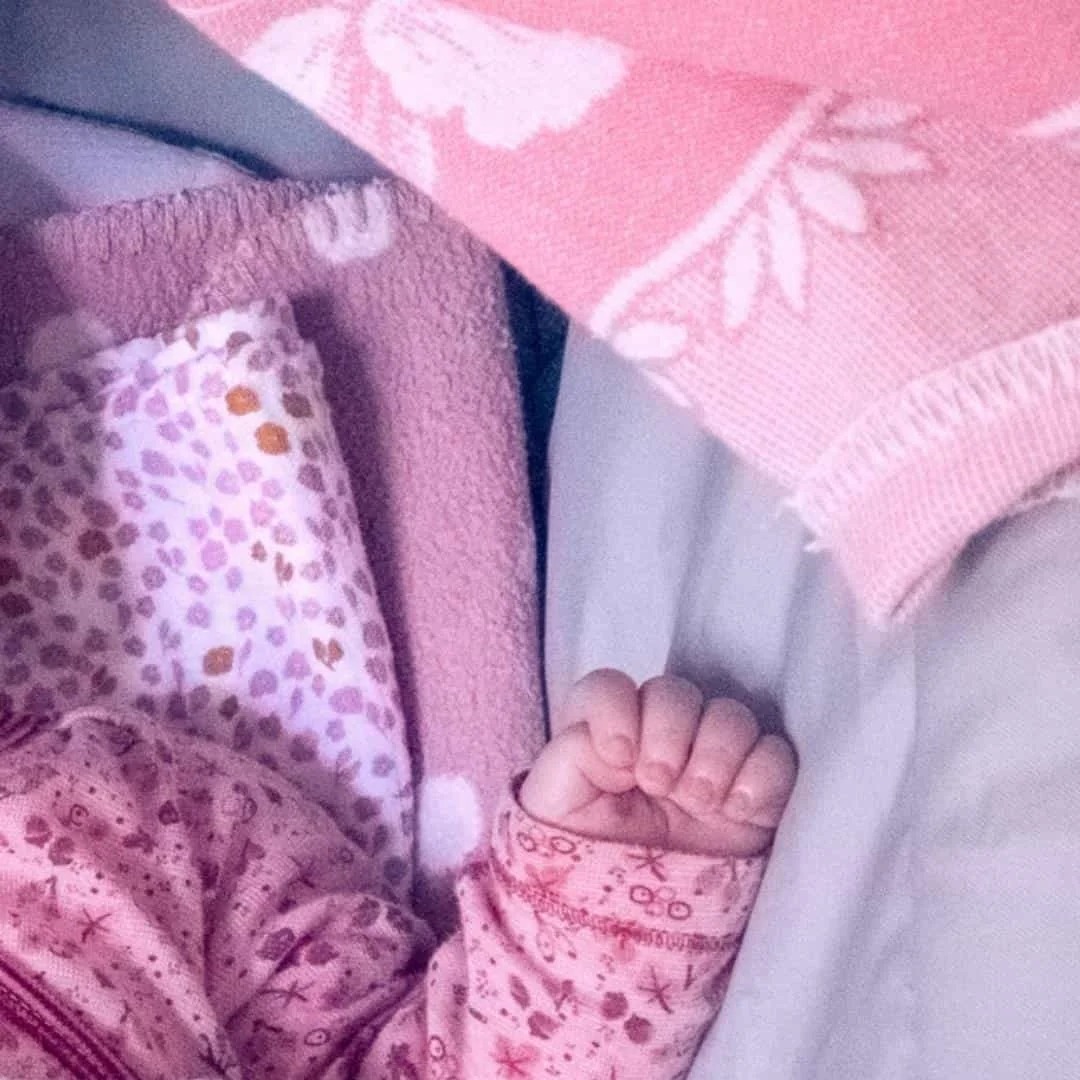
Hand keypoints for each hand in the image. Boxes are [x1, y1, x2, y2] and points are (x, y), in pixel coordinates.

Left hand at [520, 670, 796, 856]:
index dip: (617, 708)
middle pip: (676, 692)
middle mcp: (661, 741)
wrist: (629, 938)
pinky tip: (736, 809)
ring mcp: (712, 766)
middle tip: (659, 781)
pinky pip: (777, 757)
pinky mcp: (755, 798)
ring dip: (716, 750)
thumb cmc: (578, 863)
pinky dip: (761, 774)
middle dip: (669, 730)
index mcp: (607, 736)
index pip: (610, 687)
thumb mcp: (552, 806)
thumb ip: (570, 753)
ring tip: (698, 800)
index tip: (618, 756)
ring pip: (732, 716)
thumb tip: (623, 739)